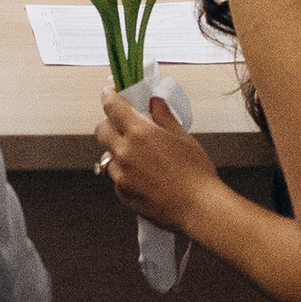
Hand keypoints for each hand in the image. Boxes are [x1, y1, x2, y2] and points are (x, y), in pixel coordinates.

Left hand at [94, 87, 220, 233]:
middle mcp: (125, 152)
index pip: (112, 107)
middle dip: (109, 124)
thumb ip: (163, 117)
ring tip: (141, 157)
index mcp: (139, 133)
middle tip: (124, 125)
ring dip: (118, 152)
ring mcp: (121, 175)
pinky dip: (125, 174)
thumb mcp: (182, 137)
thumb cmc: (196, 172)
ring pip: (108, 156)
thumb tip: (155, 103)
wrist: (198, 207)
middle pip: (101, 130)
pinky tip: (145, 177)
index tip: (110, 93)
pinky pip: (117, 179)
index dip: (109, 96)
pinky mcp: (123, 194)